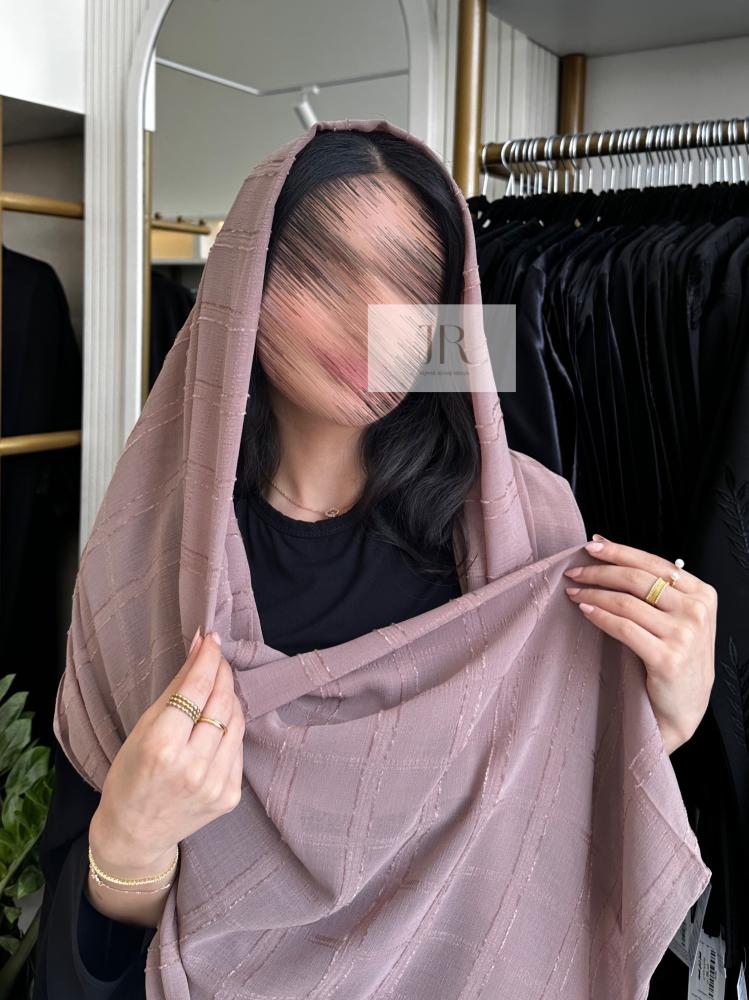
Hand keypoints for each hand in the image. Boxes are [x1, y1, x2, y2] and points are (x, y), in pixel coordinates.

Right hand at [90, 630, 245, 872]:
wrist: (135, 834)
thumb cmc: (130, 776)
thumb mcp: (143, 728)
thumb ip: (175, 688)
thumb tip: (198, 647)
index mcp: (162, 748)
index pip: (196, 691)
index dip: (207, 660)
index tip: (211, 639)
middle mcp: (192, 767)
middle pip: (220, 703)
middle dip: (221, 673)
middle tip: (217, 656)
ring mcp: (215, 784)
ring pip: (236, 722)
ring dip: (230, 697)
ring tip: (218, 684)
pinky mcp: (230, 796)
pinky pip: (238, 747)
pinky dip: (231, 728)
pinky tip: (219, 720)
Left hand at [563, 535, 716, 753]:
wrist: (685, 708)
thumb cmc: (677, 658)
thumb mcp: (678, 617)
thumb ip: (655, 587)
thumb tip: (607, 546)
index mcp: (703, 594)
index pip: (654, 563)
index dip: (619, 552)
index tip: (592, 546)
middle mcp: (696, 612)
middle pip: (637, 579)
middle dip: (600, 571)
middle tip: (574, 571)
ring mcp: (684, 635)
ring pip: (626, 602)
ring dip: (593, 593)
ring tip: (573, 591)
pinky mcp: (667, 658)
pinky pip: (623, 628)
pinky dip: (599, 616)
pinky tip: (584, 610)